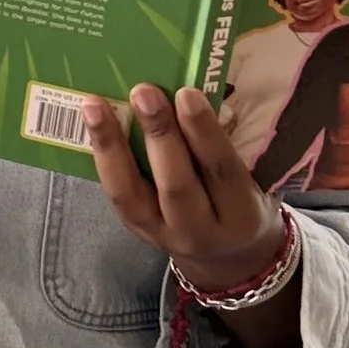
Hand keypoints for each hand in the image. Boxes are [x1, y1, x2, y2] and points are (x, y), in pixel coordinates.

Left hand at [84, 85, 283, 291]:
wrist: (228, 256)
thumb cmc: (243, 202)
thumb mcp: (256, 180)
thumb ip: (230, 146)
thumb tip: (194, 94)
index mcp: (241, 214)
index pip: (221, 170)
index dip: (204, 133)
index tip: (187, 93)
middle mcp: (200, 231)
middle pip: (176, 185)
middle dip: (158, 135)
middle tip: (143, 92)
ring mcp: (163, 236)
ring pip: (131, 195)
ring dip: (111, 147)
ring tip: (94, 106)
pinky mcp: (137, 232)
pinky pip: (116, 196)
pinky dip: (102, 160)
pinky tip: (92, 127)